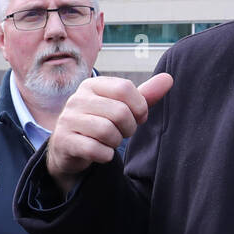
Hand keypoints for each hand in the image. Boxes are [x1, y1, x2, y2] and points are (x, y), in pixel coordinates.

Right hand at [46, 73, 173, 192]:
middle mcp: (77, 98)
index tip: (139, 117)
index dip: (140, 106)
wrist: (69, 148)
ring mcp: (68, 119)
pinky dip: (105, 155)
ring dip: (116, 142)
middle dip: (129, 128)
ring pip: (107, 131)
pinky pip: (95, 149)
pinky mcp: (65, 141)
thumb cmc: (100, 123)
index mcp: (93, 85)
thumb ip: (145, 95)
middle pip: (119, 112)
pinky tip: (101, 153)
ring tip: (110, 141)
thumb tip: (169, 78)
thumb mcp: (122, 106)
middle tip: (123, 132)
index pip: (125, 88)